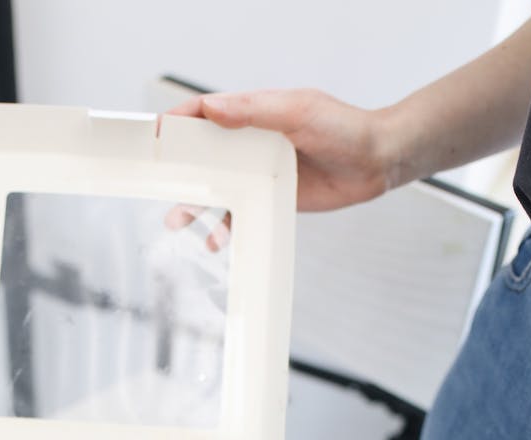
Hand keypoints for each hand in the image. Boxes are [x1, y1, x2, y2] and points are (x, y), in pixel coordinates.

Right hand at [167, 89, 393, 211]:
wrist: (375, 163)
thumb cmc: (343, 128)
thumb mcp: (299, 111)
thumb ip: (256, 109)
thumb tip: (213, 108)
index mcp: (253, 114)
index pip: (205, 114)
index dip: (178, 123)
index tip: (155, 136)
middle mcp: (250, 142)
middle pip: (202, 156)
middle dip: (177, 171)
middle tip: (156, 185)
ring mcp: (258, 172)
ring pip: (216, 189)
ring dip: (194, 205)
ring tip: (175, 221)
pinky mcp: (270, 197)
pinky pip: (239, 215)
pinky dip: (223, 229)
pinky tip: (214, 241)